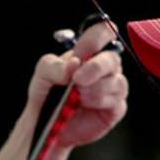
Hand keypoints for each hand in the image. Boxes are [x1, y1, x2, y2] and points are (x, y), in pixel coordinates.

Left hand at [26, 22, 127, 148]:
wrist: (46, 125)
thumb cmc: (47, 95)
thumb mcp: (42, 75)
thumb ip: (55, 66)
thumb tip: (75, 63)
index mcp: (87, 53)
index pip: (102, 34)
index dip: (100, 34)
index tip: (86, 48)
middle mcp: (103, 67)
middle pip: (112, 58)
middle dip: (95, 68)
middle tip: (76, 79)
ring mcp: (112, 87)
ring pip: (116, 81)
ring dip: (94, 89)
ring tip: (77, 97)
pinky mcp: (116, 107)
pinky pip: (116, 100)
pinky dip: (99, 101)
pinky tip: (85, 104)